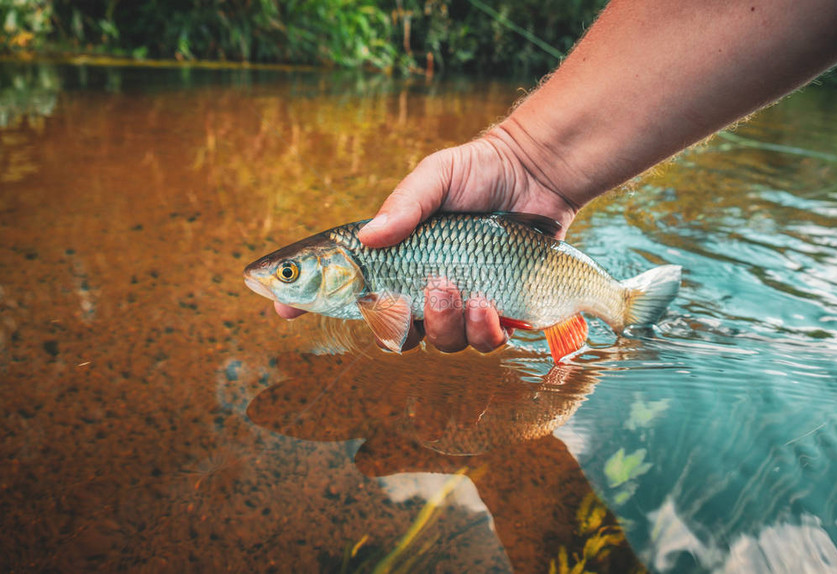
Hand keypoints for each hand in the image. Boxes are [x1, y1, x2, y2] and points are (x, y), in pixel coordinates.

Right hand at [276, 127, 578, 353]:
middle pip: (392, 330)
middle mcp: (422, 286)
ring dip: (449, 325)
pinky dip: (484, 331)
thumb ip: (405, 205)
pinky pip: (481, 342)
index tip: (282, 309)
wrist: (537, 175)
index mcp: (396, 257)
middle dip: (403, 323)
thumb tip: (370, 238)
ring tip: (468, 292)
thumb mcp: (435, 176)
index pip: (345, 286)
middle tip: (429, 287)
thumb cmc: (481, 171)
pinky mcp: (498, 311)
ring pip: (439, 342)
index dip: (310, 302)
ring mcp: (459, 303)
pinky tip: (492, 304)